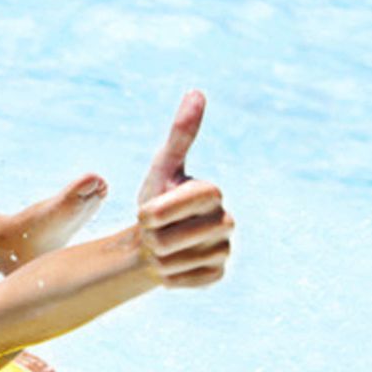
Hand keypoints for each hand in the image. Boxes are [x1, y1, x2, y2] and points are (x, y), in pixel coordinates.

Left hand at [135, 91, 232, 287]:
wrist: (148, 241)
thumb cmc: (154, 199)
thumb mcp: (162, 167)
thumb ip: (181, 134)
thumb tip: (197, 92)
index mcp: (213, 193)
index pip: (196, 198)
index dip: (163, 208)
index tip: (145, 212)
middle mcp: (226, 221)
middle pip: (181, 235)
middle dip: (154, 235)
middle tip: (148, 232)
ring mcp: (225, 250)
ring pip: (181, 260)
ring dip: (158, 256)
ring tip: (157, 247)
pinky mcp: (217, 275)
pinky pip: (186, 280)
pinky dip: (167, 275)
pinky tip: (166, 266)